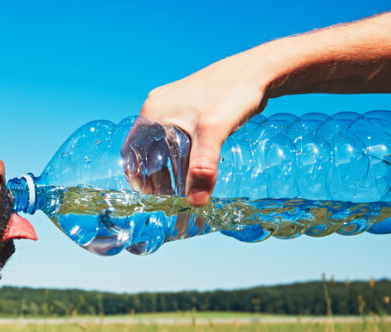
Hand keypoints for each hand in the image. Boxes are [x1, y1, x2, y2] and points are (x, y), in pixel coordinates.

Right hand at [136, 51, 271, 205]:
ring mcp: (173, 103)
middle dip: (154, 173)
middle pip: (146, 148)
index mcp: (153, 112)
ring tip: (181, 182)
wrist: (258, 70)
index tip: (149, 195)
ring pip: (161, 141)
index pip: (131, 151)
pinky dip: (180, 151)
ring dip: (168, 163)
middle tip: (168, 194)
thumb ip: (203, 168)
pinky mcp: (188, 104)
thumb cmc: (233, 93)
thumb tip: (195, 203)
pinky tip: (195, 161)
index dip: (137, 176)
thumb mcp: (214, 133)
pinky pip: (175, 133)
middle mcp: (158, 106)